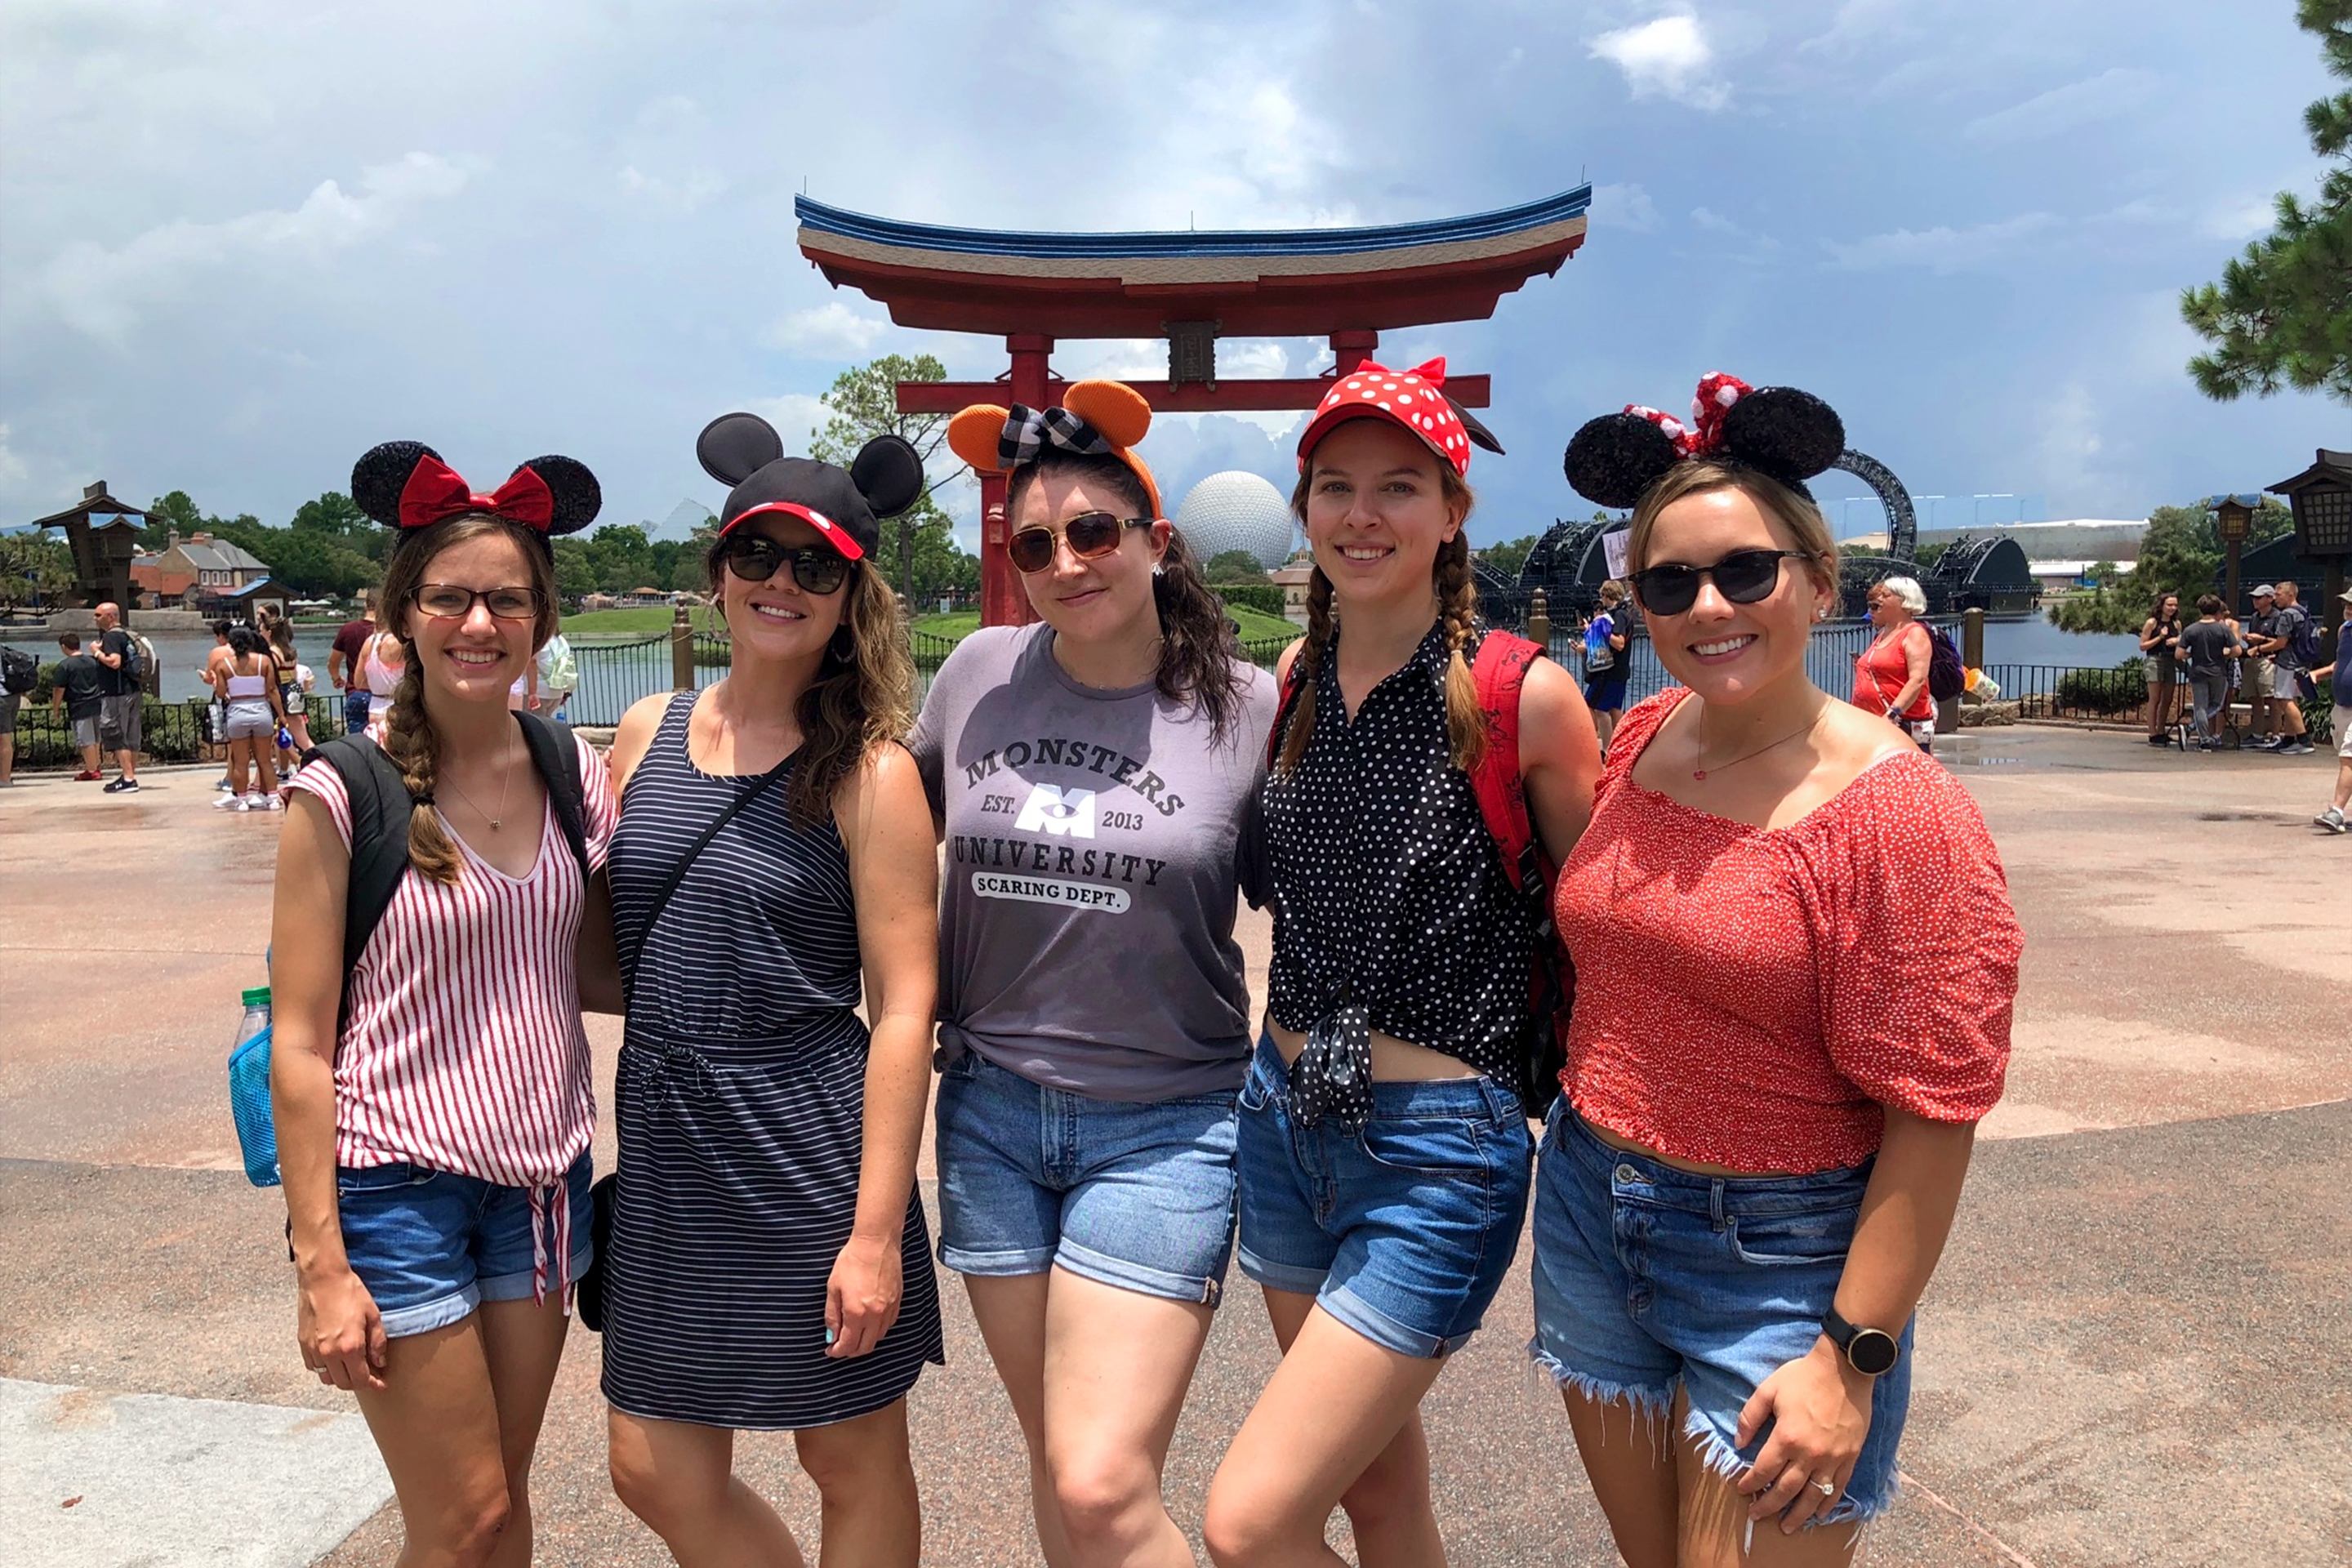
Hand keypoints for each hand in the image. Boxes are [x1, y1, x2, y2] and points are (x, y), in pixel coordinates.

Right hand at [296, 1265, 387, 1390]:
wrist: (323, 1279)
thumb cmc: (350, 1293)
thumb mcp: (373, 1315)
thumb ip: (378, 1343)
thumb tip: (380, 1363)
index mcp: (349, 1347)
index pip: (361, 1379)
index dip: (372, 1384)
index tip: (380, 1384)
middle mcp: (329, 1354)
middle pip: (343, 1383)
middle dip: (358, 1382)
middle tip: (369, 1374)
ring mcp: (314, 1350)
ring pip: (327, 1378)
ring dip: (340, 1377)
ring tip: (351, 1366)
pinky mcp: (303, 1344)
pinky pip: (314, 1367)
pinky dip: (325, 1368)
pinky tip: (334, 1358)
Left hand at [823, 1232, 902, 1358]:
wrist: (876, 1243)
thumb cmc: (853, 1260)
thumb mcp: (833, 1287)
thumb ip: (832, 1315)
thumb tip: (831, 1336)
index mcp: (856, 1313)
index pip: (847, 1345)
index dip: (837, 1352)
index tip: (831, 1350)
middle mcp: (875, 1315)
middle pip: (864, 1347)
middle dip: (850, 1351)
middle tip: (840, 1345)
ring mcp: (888, 1309)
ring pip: (877, 1338)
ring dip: (864, 1341)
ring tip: (854, 1334)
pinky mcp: (897, 1302)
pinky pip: (887, 1325)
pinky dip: (877, 1330)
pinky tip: (869, 1323)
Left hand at [1735, 1337, 1873, 1533]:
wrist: (1845, 1369)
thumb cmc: (1804, 1376)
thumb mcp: (1768, 1389)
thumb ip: (1750, 1417)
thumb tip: (1739, 1443)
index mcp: (1786, 1437)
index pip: (1763, 1470)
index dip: (1750, 1483)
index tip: (1742, 1490)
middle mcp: (1809, 1454)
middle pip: (1785, 1489)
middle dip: (1768, 1506)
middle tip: (1757, 1516)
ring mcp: (1832, 1459)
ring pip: (1812, 1496)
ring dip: (1797, 1515)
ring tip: (1787, 1527)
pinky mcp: (1850, 1458)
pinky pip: (1837, 1488)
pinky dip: (1827, 1504)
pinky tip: (1818, 1514)